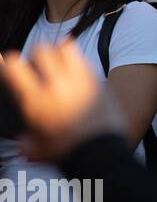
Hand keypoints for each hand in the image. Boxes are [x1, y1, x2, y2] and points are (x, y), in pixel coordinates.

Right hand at [0, 41, 126, 163]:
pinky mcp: (98, 81)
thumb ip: (28, 143)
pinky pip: (84, 60)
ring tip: (60, 59)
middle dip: (37, 53)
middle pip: (42, 49)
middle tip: (39, 62)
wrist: (102, 152)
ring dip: (60, 51)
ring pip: (66, 48)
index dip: (9, 62)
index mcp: (35, 101)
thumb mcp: (40, 152)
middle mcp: (56, 85)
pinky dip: (78, 61)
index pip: (15, 67)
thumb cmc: (69, 154)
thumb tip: (24, 141)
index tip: (10, 63)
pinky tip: (78, 69)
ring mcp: (79, 80)